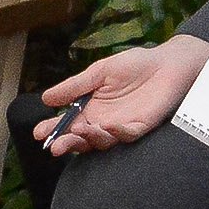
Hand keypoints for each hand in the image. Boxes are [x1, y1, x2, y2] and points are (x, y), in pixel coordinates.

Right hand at [35, 35, 208, 156]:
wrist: (169, 63)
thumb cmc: (134, 65)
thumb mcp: (99, 72)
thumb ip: (75, 86)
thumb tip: (46, 99)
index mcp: (90, 107)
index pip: (67, 122)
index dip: (52, 129)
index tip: (39, 133)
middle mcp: (102, 120)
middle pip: (80, 138)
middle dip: (66, 143)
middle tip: (56, 146)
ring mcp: (121, 126)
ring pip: (101, 141)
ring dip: (88, 139)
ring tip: (80, 130)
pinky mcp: (141, 127)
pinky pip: (126, 135)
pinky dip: (116, 134)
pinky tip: (108, 126)